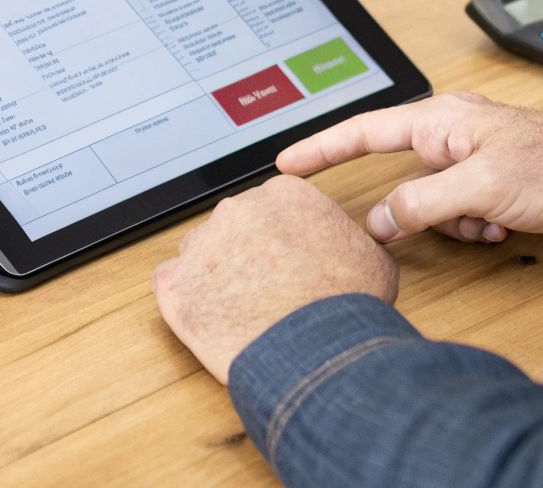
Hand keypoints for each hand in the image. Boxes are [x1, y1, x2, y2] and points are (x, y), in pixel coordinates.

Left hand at [153, 174, 397, 383]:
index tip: (285, 259)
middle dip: (245, 254)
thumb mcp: (371, 257)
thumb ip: (345, 239)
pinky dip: (187, 299)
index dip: (279, 238)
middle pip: (233, 227)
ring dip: (215, 276)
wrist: (318, 348)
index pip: (271, 209)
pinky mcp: (175, 284)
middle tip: (264, 287)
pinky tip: (211, 317)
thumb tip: (346, 248)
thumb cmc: (345, 305)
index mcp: (283, 194)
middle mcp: (237, 209)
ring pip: (201, 254)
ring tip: (240, 309)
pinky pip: (172, 285)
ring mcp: (201, 244)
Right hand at [278, 91, 542, 246]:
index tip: (289, 162)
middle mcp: (451, 135)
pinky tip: (504, 224)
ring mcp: (470, 162)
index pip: (365, 131)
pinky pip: (456, 215)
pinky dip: (474, 227)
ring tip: (489, 219)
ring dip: (452, 222)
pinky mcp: (489, 188)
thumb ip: (420, 202)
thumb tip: (379, 222)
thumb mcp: (478, 186)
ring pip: (428, 204)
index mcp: (442, 120)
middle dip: (413, 208)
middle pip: (401, 176)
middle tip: (428, 217)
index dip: (323, 148)